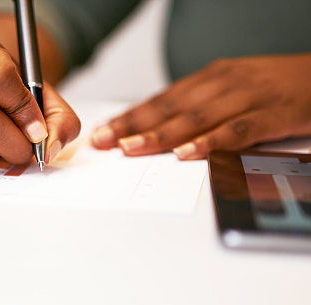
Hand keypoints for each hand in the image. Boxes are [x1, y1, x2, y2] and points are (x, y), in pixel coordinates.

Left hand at [91, 54, 310, 158]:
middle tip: (105, 141)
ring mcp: (247, 98)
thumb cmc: (273, 85)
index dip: (130, 116)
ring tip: (132, 148)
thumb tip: (161, 127)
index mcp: (209, 78)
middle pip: (170, 108)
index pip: (161, 100)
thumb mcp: (230, 88)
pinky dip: (210, 142)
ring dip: (160, 134)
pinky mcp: (272, 114)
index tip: (104, 131)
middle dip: (133, 125)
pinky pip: (237, 130)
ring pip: (196, 118)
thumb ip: (199, 106)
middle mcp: (222, 84)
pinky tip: (186, 153)